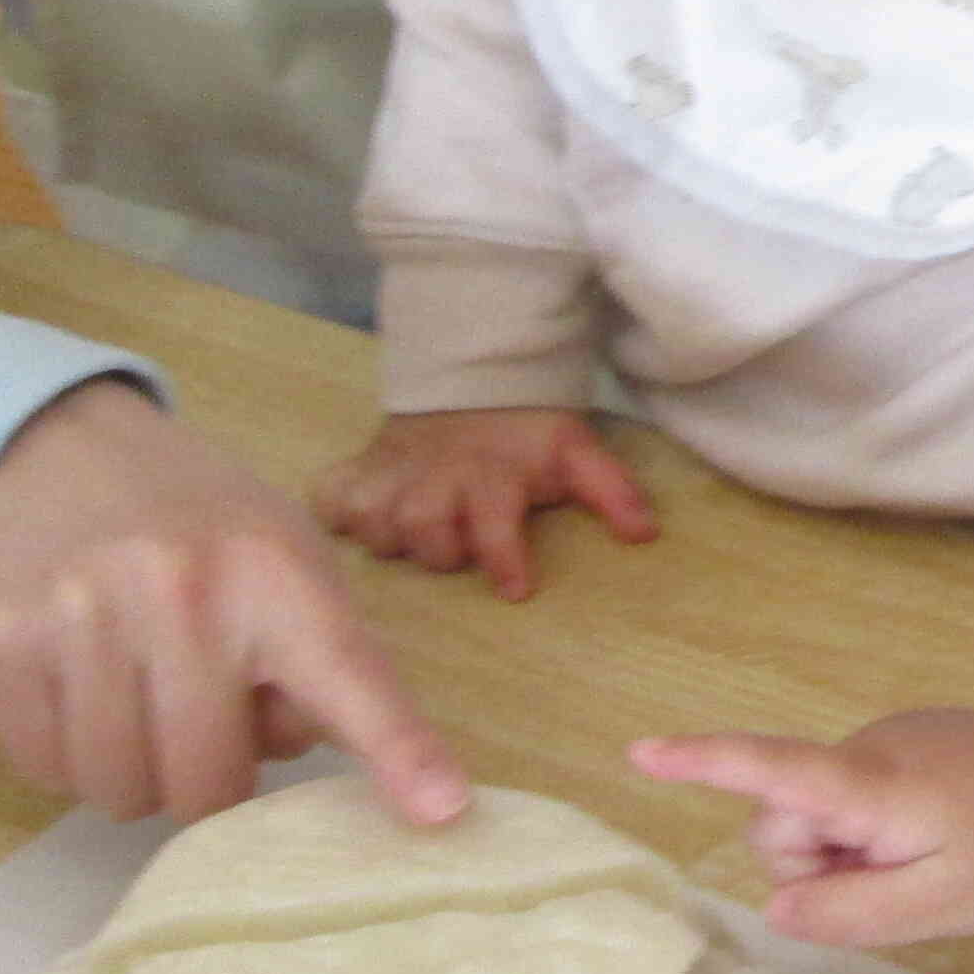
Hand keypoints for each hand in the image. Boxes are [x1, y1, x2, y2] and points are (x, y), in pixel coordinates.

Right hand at [0, 378, 468, 826]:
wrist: (54, 451)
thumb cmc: (197, 529)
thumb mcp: (287, 561)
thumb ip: (324, 663)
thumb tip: (328, 762)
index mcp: (274, 573)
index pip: (346, 677)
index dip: (398, 752)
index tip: (441, 811)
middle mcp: (178, 591)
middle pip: (206, 788)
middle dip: (208, 775)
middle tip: (198, 710)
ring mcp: (77, 617)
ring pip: (118, 792)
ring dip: (133, 768)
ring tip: (135, 690)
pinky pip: (44, 772)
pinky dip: (64, 753)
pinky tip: (75, 685)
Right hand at [307, 406, 655, 600]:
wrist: (472, 384)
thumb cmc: (526, 436)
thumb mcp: (577, 453)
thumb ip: (611, 492)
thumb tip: (644, 535)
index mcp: (492, 475)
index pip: (494, 519)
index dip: (503, 555)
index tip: (516, 589)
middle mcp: (436, 475)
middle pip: (422, 527)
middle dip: (441, 549)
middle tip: (459, 548)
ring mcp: (391, 473)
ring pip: (372, 521)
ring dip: (391, 536)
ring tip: (413, 533)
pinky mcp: (359, 470)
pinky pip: (330, 499)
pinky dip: (339, 513)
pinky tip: (361, 517)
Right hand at [629, 689, 973, 943]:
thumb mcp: (941, 906)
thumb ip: (850, 913)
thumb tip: (776, 907)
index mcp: (872, 783)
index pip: (772, 770)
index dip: (703, 764)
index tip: (640, 751)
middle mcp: (868, 747)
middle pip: (785, 820)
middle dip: (815, 865)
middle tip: (901, 883)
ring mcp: (887, 740)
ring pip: (820, 815)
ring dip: (851, 854)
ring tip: (932, 859)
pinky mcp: (906, 744)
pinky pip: (855, 799)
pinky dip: (876, 832)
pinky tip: (942, 837)